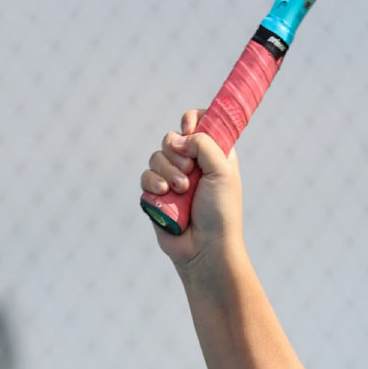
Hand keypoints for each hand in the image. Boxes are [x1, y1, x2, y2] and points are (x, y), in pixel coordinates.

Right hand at [142, 108, 244, 270]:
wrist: (205, 248)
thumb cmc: (220, 211)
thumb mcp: (222, 171)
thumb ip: (204, 144)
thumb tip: (178, 138)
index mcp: (214, 154)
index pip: (200, 122)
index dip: (193, 120)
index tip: (189, 128)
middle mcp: (193, 164)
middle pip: (172, 137)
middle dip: (177, 151)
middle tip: (190, 170)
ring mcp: (173, 178)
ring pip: (156, 156)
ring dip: (167, 170)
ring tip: (181, 190)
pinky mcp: (156, 194)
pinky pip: (145, 175)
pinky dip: (153, 182)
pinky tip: (163, 192)